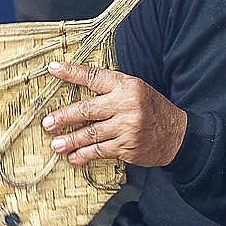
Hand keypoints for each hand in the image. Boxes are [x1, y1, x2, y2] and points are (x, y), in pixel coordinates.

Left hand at [42, 61, 185, 166]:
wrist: (177, 134)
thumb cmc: (152, 108)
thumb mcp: (135, 90)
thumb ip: (110, 89)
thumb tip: (78, 91)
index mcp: (127, 86)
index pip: (94, 77)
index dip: (72, 72)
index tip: (54, 68)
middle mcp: (126, 106)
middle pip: (87, 110)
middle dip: (64, 117)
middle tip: (48, 123)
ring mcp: (127, 128)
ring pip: (91, 134)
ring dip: (71, 141)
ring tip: (56, 144)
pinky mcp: (127, 147)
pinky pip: (101, 151)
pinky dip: (85, 155)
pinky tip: (74, 157)